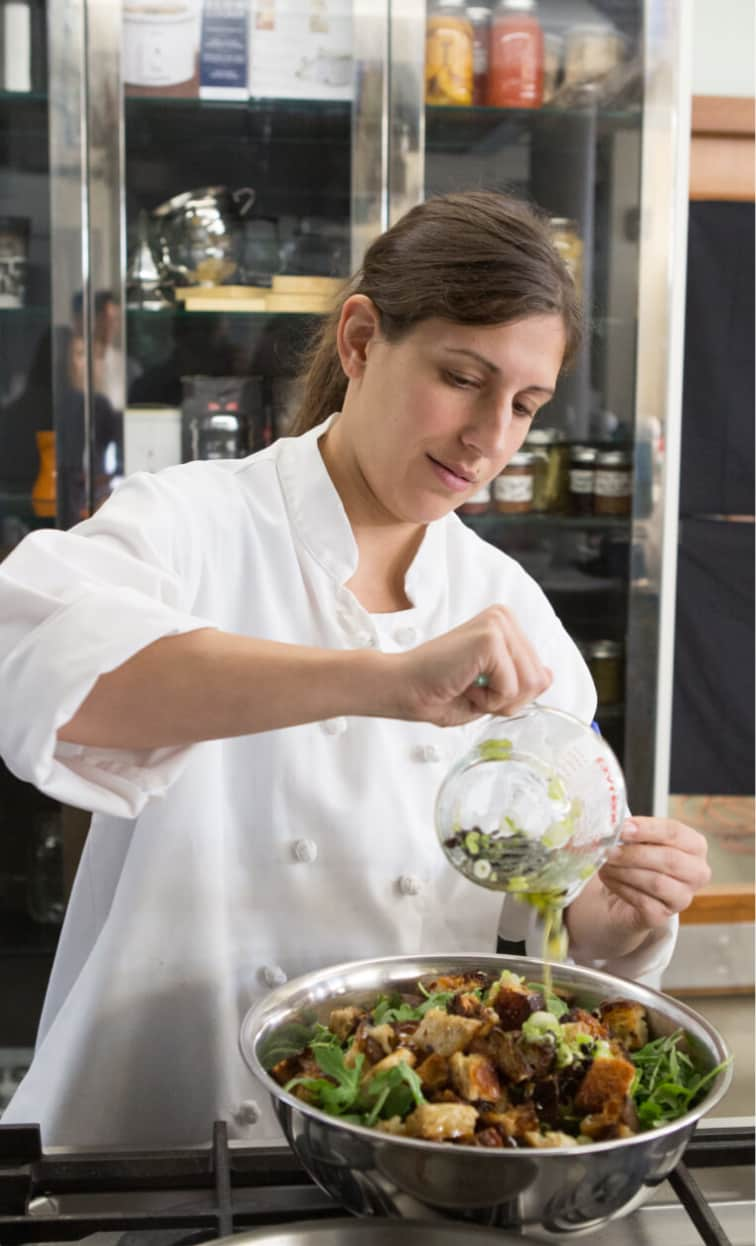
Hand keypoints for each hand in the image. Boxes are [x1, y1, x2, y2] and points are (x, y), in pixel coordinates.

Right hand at [395, 605, 551, 726]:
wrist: (401, 689)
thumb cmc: (436, 691)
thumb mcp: (491, 690)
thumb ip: (522, 681)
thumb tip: (549, 675)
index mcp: (504, 624)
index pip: (539, 672)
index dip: (510, 694)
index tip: (474, 686)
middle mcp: (504, 617)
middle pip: (538, 679)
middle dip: (506, 699)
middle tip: (469, 689)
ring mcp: (498, 624)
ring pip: (530, 684)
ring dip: (497, 700)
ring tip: (466, 686)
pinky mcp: (491, 638)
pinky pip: (511, 688)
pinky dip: (489, 699)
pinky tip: (463, 685)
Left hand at [597, 816, 710, 932]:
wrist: (625, 893)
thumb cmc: (638, 858)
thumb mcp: (640, 839)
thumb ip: (633, 832)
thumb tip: (617, 828)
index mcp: (694, 845)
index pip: (675, 832)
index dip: (648, 829)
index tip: (623, 828)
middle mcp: (697, 872)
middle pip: (669, 859)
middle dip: (634, 853)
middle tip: (608, 849)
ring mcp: (683, 898)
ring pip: (656, 882)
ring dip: (624, 871)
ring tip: (604, 863)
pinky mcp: (664, 917)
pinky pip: (643, 902)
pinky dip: (621, 887)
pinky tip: (608, 878)